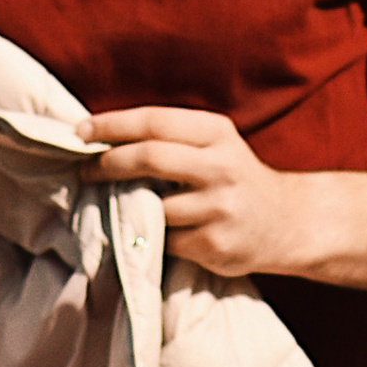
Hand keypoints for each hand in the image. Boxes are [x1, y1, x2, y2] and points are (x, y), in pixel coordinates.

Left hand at [85, 104, 317, 278]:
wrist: (286, 222)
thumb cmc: (233, 178)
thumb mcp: (214, 144)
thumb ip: (171, 139)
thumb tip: (103, 140)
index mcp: (216, 133)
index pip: (154, 122)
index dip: (112, 125)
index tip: (79, 130)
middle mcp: (221, 166)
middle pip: (150, 158)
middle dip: (108, 163)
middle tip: (84, 169)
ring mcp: (219, 208)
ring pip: (153, 205)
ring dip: (126, 206)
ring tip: (115, 203)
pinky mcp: (214, 244)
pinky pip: (164, 240)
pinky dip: (150, 235)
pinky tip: (151, 231)